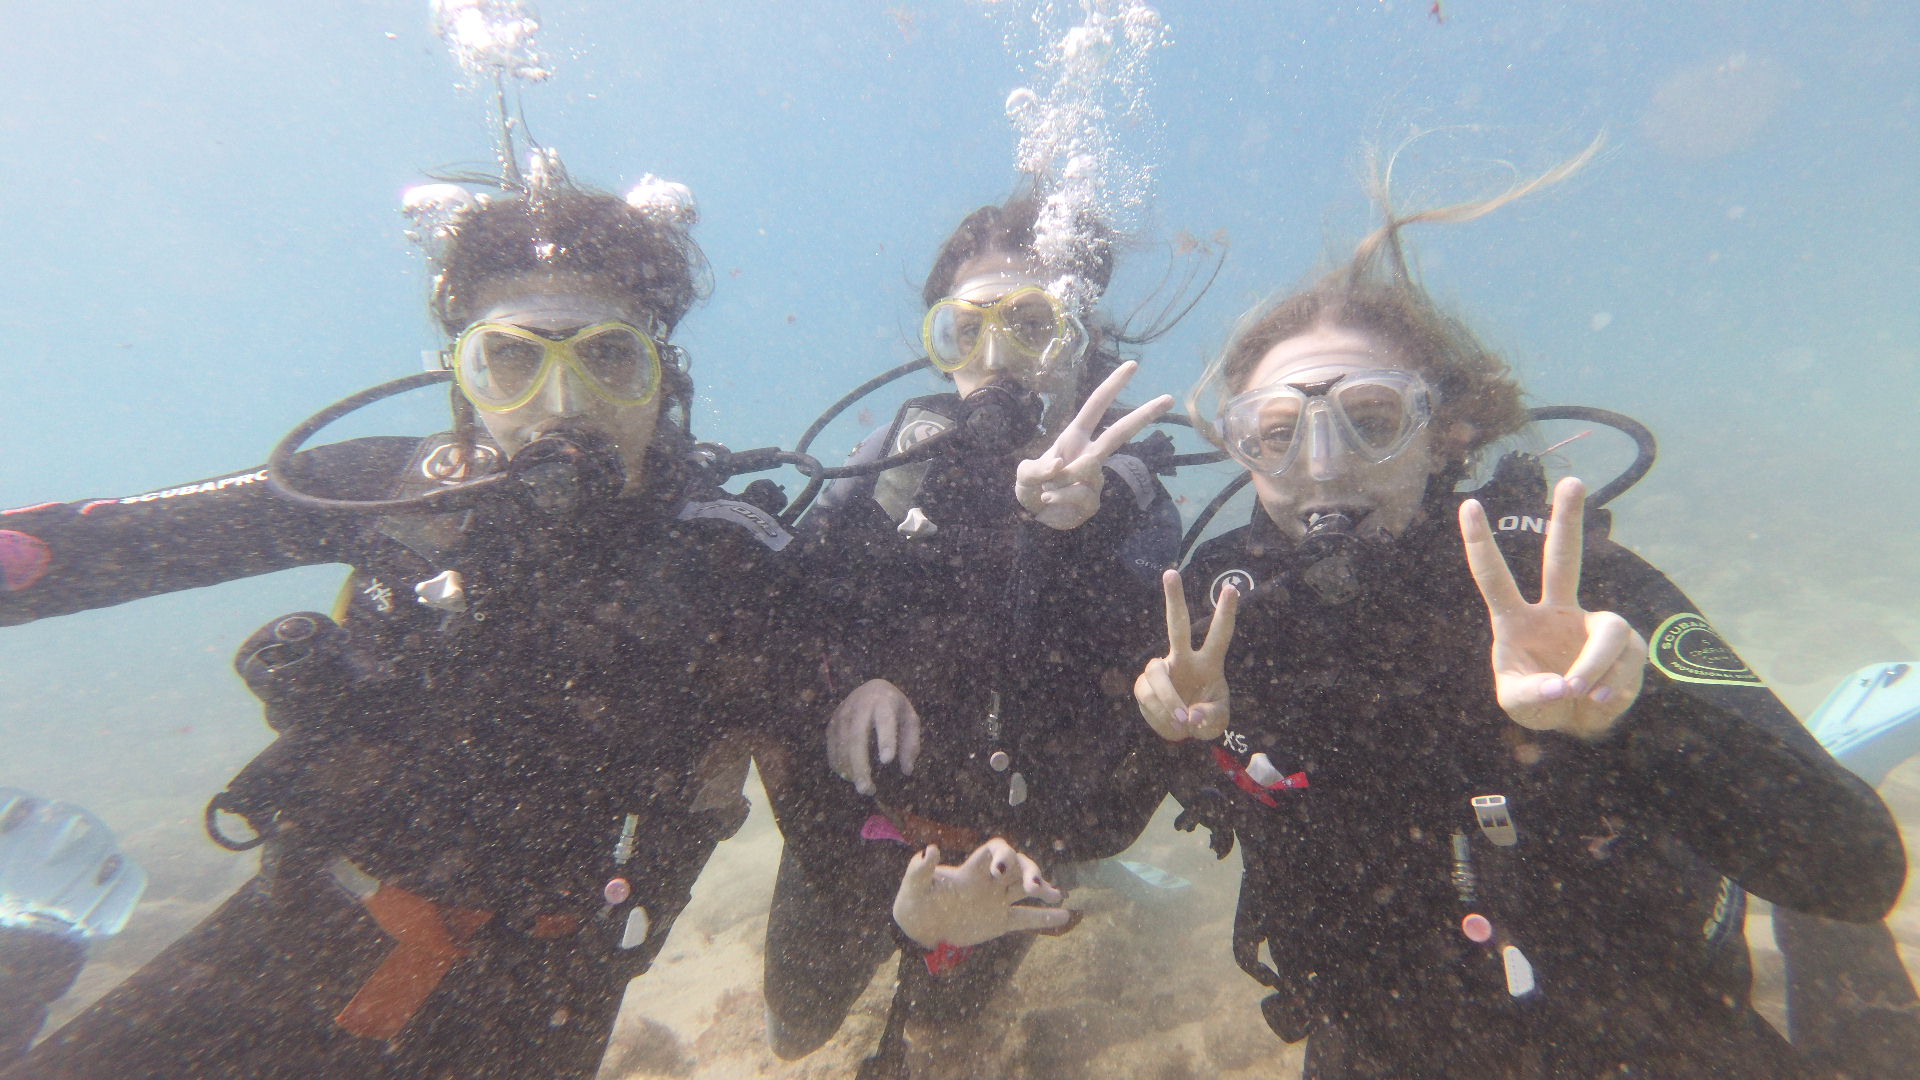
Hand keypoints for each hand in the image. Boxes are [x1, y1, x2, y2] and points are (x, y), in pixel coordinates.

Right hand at [826, 679, 920, 795]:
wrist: (870, 689)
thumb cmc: (894, 709)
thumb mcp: (910, 719)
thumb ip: (911, 743)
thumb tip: (907, 770)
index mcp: (884, 701)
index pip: (885, 721)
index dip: (885, 740)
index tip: (887, 761)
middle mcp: (860, 705)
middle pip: (857, 737)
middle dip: (860, 765)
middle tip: (867, 790)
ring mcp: (843, 713)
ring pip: (842, 744)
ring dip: (850, 769)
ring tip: (864, 788)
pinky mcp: (832, 723)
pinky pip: (832, 747)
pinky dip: (839, 765)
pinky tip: (850, 776)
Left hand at [892, 838, 1067, 948]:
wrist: (919, 928)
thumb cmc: (914, 902)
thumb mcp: (914, 886)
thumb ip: (920, 869)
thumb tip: (929, 850)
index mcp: (973, 869)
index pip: (996, 851)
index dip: (1003, 856)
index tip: (998, 872)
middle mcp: (989, 881)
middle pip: (1018, 866)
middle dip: (1029, 872)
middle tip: (1035, 886)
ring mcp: (996, 901)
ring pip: (1026, 888)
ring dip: (1043, 888)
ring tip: (1057, 895)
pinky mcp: (999, 922)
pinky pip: (1026, 918)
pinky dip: (1045, 918)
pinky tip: (1064, 916)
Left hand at [1015, 360, 1173, 530]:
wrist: (1033, 518)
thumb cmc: (1030, 488)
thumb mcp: (1024, 475)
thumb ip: (1037, 469)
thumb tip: (1060, 465)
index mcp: (1074, 437)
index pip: (1096, 406)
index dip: (1112, 385)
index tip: (1132, 366)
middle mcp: (1089, 454)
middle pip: (1120, 432)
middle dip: (1144, 414)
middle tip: (1169, 398)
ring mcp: (1095, 478)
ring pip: (1088, 470)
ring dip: (1059, 482)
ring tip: (1046, 492)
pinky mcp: (1094, 501)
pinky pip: (1079, 496)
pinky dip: (1059, 499)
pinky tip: (1051, 503)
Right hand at [1133, 568, 1239, 740]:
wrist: (1181, 732)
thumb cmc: (1205, 718)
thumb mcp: (1217, 722)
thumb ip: (1210, 718)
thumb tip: (1191, 714)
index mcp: (1208, 662)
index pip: (1219, 634)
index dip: (1225, 612)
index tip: (1231, 588)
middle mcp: (1183, 659)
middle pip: (1176, 624)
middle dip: (1174, 599)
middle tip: (1170, 573)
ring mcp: (1161, 670)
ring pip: (1156, 673)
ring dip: (1169, 699)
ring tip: (1182, 721)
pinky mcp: (1143, 685)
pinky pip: (1147, 695)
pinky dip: (1159, 713)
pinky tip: (1169, 722)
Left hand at [1459, 476, 1648, 739]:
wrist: (1574, 721)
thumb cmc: (1537, 702)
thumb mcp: (1519, 705)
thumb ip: (1533, 696)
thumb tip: (1565, 685)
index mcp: (1517, 621)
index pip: (1494, 578)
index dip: (1480, 544)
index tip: (1467, 504)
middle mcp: (1556, 612)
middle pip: (1563, 559)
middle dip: (1567, 520)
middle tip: (1573, 481)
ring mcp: (1593, 624)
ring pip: (1611, 630)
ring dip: (1596, 667)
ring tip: (1582, 694)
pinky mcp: (1627, 645)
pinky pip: (1628, 663)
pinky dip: (1615, 690)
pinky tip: (1601, 701)